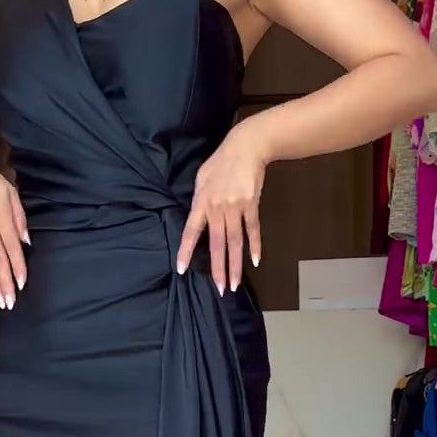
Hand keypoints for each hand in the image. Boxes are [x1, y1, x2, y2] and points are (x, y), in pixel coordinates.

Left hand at [176, 120, 266, 294]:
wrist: (246, 147)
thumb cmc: (221, 162)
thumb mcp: (202, 178)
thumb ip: (199, 200)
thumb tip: (198, 219)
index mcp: (201, 202)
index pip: (191, 232)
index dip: (186, 251)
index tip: (182, 270)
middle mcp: (217, 208)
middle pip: (216, 244)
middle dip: (218, 269)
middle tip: (220, 289)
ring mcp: (235, 207)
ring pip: (234, 242)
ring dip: (235, 265)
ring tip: (235, 284)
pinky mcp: (251, 205)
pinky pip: (252, 229)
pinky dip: (254, 245)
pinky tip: (255, 260)